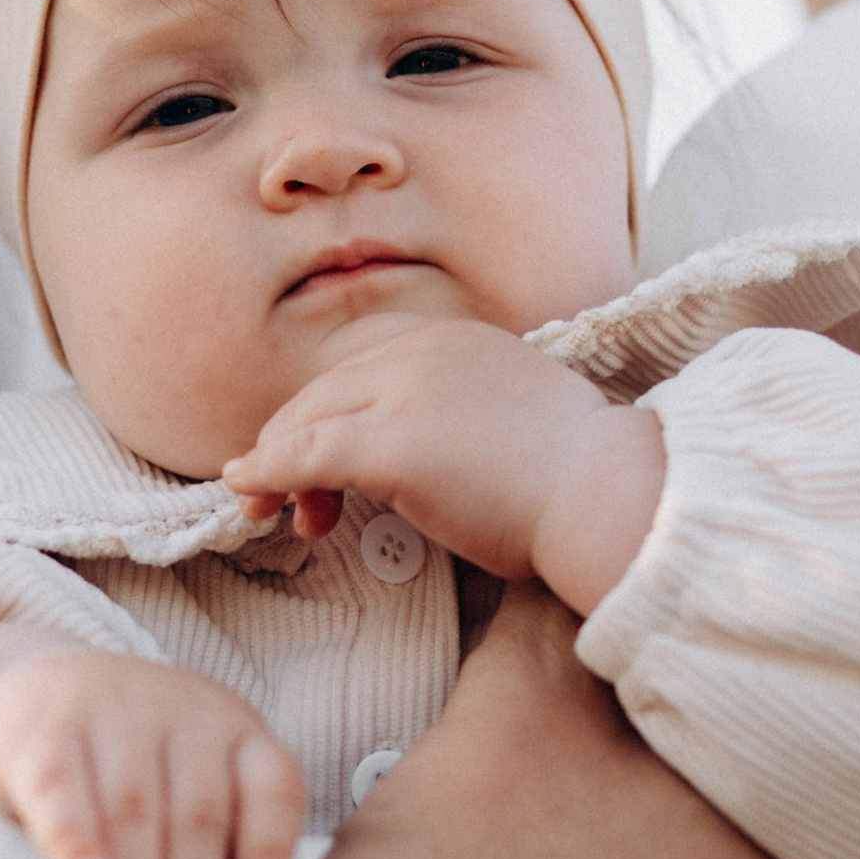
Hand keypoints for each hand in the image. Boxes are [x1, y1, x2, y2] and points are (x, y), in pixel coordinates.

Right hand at [0, 647, 304, 858]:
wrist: (37, 689)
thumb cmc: (134, 762)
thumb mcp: (191, 778)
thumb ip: (218, 842)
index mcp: (237, 732)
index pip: (272, 789)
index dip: (269, 853)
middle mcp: (185, 713)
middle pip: (196, 817)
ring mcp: (115, 713)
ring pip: (133, 813)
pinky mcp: (46, 732)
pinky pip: (64, 793)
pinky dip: (77, 845)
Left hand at [223, 321, 664, 613]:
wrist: (610, 495)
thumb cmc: (579, 481)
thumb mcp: (514, 424)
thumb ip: (460, 419)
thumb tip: (425, 457)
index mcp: (458, 340)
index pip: (363, 371)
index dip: (325, 417)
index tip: (316, 465)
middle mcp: (425, 351)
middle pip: (326, 392)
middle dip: (291, 444)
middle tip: (280, 502)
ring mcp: (405, 392)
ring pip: (310, 422)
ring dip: (280, 467)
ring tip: (281, 518)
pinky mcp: (391, 443)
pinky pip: (306, 456)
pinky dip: (269, 473)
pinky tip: (249, 494)